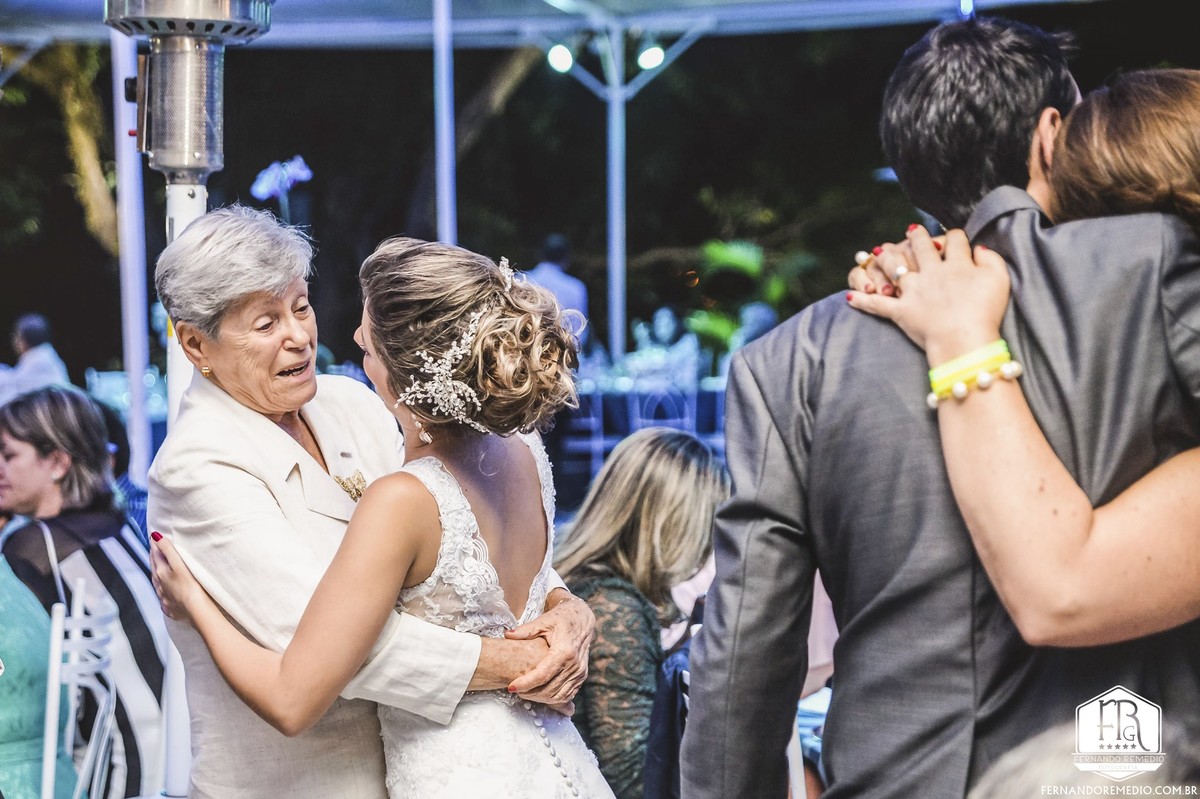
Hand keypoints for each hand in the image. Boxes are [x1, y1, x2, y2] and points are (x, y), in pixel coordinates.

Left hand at [149, 532, 209, 624]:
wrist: (196, 610)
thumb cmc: (190, 586)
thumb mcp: (178, 564)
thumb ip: (167, 550)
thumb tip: (155, 536)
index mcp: (160, 573)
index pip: (155, 556)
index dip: (155, 546)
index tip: (155, 538)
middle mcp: (159, 586)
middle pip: (154, 569)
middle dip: (155, 559)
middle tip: (155, 550)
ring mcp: (164, 598)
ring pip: (157, 584)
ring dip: (158, 575)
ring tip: (161, 570)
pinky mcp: (171, 608)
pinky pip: (165, 598)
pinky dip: (165, 592)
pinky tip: (168, 593)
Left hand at [503, 592, 593, 703]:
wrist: (582, 619)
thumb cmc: (562, 618)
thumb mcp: (544, 621)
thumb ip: (525, 630)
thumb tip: (507, 635)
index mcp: (565, 651)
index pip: (542, 674)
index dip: (526, 683)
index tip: (511, 687)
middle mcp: (575, 665)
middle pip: (550, 689)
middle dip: (529, 693)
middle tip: (514, 689)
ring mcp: (580, 673)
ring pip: (558, 696)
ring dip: (539, 698)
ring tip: (524, 692)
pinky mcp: (581, 677)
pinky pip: (566, 695)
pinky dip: (552, 698)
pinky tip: (539, 694)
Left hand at [847, 227, 1009, 364]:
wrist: (964, 338)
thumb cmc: (986, 311)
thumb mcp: (1000, 280)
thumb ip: (991, 260)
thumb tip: (978, 249)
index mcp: (957, 264)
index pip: (955, 241)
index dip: (954, 236)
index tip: (954, 237)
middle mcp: (932, 272)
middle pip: (922, 248)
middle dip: (917, 237)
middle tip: (912, 230)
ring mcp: (914, 291)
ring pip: (895, 268)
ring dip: (886, 258)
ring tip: (878, 251)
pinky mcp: (901, 311)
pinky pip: (878, 305)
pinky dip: (863, 301)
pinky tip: (850, 297)